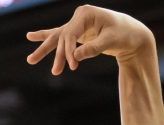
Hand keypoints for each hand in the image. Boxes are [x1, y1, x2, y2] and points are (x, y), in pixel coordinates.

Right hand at [26, 4, 153, 74]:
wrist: (132, 34)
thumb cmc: (124, 35)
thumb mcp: (111, 41)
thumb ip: (93, 48)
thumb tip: (74, 57)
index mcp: (86, 14)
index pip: (71, 34)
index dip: (69, 51)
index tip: (72, 66)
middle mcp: (79, 16)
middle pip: (62, 37)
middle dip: (57, 55)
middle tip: (56, 72)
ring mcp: (77, 24)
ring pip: (58, 37)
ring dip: (45, 49)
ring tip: (30, 60)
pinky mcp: (79, 32)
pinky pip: (61, 36)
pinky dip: (47, 37)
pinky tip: (30, 37)